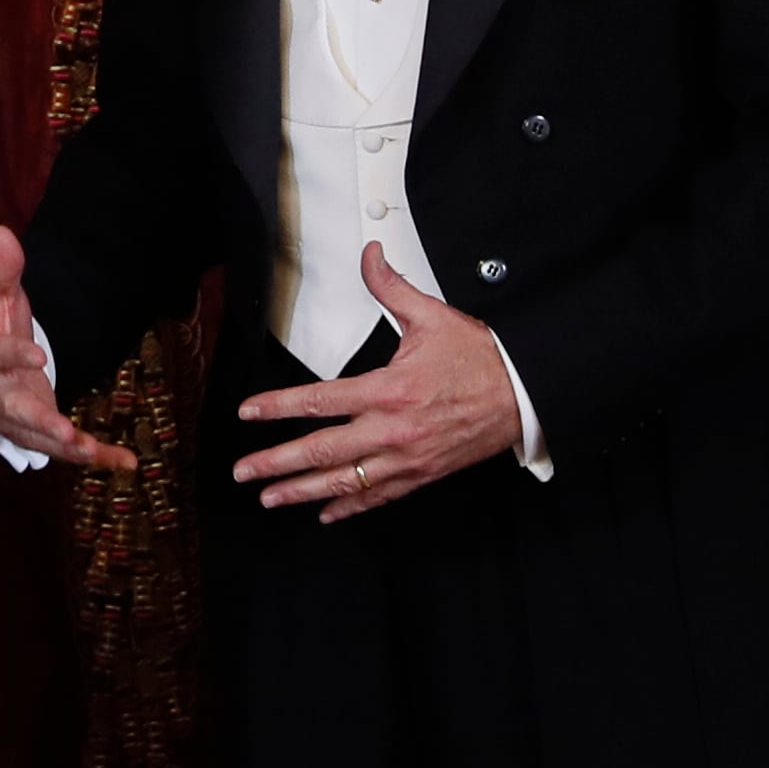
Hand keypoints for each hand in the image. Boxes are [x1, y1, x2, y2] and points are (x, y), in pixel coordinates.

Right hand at [0, 227, 137, 472]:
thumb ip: (4, 267)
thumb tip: (1, 231)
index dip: (16, 357)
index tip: (38, 356)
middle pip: (15, 409)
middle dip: (40, 421)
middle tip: (65, 430)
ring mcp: (14, 419)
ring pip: (39, 437)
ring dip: (67, 446)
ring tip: (93, 450)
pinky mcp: (35, 435)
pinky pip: (63, 451)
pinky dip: (95, 458)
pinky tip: (125, 462)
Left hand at [227, 244, 520, 520]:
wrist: (525, 394)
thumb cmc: (481, 358)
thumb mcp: (433, 317)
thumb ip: (391, 288)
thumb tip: (370, 254)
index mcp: (390, 389)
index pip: (320, 400)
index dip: (278, 407)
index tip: (248, 413)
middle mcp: (393, 430)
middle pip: (322, 450)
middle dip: (276, 463)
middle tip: (243, 471)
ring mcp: (407, 458)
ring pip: (344, 482)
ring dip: (302, 492)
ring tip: (271, 498)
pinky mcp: (422, 474)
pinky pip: (379, 496)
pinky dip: (350, 507)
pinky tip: (326, 513)